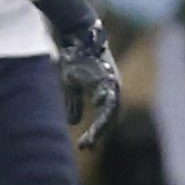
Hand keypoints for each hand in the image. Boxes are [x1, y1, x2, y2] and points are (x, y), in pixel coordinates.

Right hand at [57, 20, 121, 148]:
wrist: (77, 35)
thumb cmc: (75, 58)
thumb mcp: (71, 85)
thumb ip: (74, 104)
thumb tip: (73, 123)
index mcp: (105, 94)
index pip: (104, 119)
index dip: (95, 133)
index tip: (83, 147)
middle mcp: (113, 91)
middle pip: (109, 119)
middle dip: (97, 134)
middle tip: (86, 148)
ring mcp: (113, 84)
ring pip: (111, 112)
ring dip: (100, 128)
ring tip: (89, 141)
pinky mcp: (109, 76)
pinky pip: (108, 96)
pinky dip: (102, 107)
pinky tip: (95, 113)